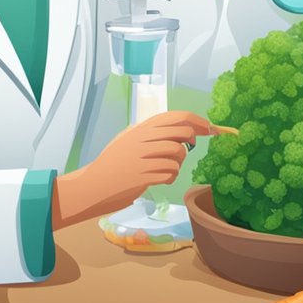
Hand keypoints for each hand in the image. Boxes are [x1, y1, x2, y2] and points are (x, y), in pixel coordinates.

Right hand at [52, 111, 212, 226]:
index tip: (209, 127)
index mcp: (140, 129)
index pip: (176, 117)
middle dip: (191, 141)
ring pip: (178, 154)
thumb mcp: (128, 140)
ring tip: (165, 169)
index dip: (196, 121)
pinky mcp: (144, 175)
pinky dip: (170, 177)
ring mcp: (143, 156)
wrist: (92, 186)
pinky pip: (171, 172)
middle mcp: (142, 139)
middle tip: (187, 148)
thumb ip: (151, 133)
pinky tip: (160, 179)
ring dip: (177, 163)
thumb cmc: (112, 165)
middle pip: (182, 133)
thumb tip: (183, 129)